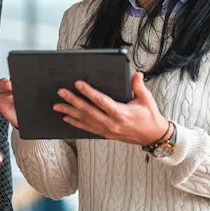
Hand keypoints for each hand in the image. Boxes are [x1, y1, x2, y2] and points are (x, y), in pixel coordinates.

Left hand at [54, 72, 169, 146]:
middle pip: (88, 111)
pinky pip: (87, 128)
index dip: (88, 92)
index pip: (101, 101)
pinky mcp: (105, 134)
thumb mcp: (147, 99)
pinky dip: (75, 123)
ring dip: (70, 112)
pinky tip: (66, 117)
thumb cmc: (149, 117)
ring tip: (57, 105)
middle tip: (61, 93)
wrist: (152, 136)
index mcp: (121, 113)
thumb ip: (139, 86)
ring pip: (84, 120)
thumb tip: (136, 74)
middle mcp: (112, 123)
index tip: (78, 84)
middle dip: (73, 101)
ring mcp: (107, 130)